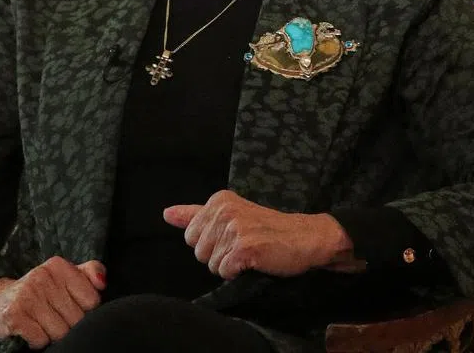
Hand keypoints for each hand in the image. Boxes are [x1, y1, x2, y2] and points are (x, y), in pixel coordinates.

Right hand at [0, 257, 104, 348]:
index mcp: (58, 266)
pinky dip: (38, 341)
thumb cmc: (38, 290)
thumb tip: (102, 283)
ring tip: (42, 324)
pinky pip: (41, 340)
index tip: (69, 306)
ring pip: (61, 333)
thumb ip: (89, 272)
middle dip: (68, 324)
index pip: (91, 300)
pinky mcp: (14, 316)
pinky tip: (31, 330)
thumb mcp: (63, 275)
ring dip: (53, 334)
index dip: (83, 310)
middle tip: (54, 317)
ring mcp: (27, 296)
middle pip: (77, 319)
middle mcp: (42, 277)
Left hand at [163, 190, 353, 279]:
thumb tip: (167, 214)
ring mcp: (234, 228)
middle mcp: (224, 210)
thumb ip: (196, 214)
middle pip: (198, 252)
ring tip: (251, 253)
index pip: (190, 236)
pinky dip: (238, 273)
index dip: (211, 244)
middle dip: (218, 257)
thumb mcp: (231, 215)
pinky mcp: (244, 247)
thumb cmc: (269, 230)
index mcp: (218, 200)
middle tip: (243, 246)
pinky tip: (255, 261)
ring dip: (229, 266)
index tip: (234, 237)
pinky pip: (224, 271)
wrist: (306, 238)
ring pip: (210, 264)